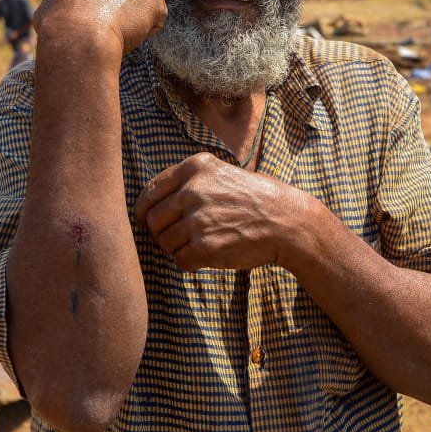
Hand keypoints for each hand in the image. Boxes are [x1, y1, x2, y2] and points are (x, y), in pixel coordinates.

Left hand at [134, 153, 306, 271]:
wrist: (288, 222)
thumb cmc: (256, 199)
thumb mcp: (222, 173)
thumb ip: (189, 183)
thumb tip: (150, 204)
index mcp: (195, 168)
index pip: (150, 190)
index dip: (143, 210)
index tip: (145, 220)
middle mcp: (193, 190)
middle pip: (153, 219)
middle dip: (161, 233)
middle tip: (176, 238)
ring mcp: (198, 220)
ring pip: (164, 242)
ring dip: (176, 249)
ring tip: (197, 246)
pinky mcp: (205, 247)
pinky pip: (180, 260)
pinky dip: (189, 263)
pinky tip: (206, 257)